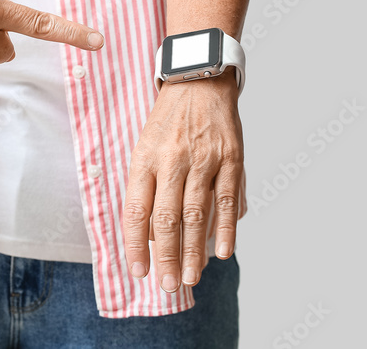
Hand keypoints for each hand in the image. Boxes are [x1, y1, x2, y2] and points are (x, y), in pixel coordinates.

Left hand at [122, 72, 244, 292]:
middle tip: (168, 286)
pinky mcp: (230, 157)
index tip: (139, 272)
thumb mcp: (145, 148)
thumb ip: (146, 189)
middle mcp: (172, 160)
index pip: (136, 211)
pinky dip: (226, 228)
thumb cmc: (167, 123)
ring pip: (196, 213)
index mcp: (145, 159)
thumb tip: (150, 237)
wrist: (198, 80)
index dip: (136, 245)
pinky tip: (223, 252)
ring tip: (190, 277)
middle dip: (167, 257)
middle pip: (167, 218)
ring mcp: (203, 159)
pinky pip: (227, 199)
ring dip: (194, 251)